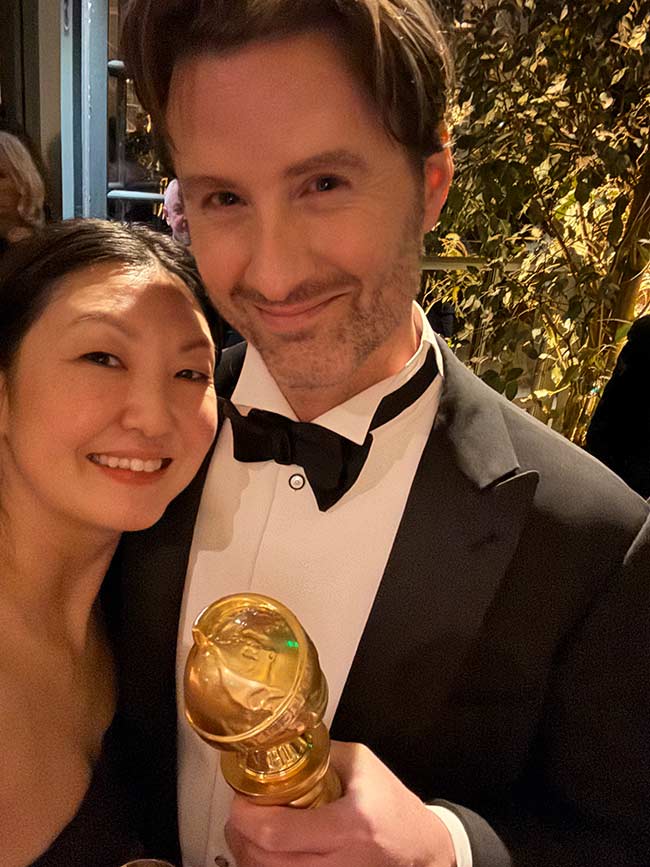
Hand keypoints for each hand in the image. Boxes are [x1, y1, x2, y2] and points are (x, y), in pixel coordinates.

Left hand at [225, 740, 456, 866]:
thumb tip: (280, 744)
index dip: (247, 817)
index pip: (277, 833)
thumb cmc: (393, 806)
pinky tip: (267, 850)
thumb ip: (319, 754)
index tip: (241, 799)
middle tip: (240, 812)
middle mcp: (341, 863)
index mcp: (350, 826)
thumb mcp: (362, 765)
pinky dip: (267, 866)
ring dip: (250, 854)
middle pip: (265, 862)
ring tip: (249, 831)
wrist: (421, 849)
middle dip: (241, 835)